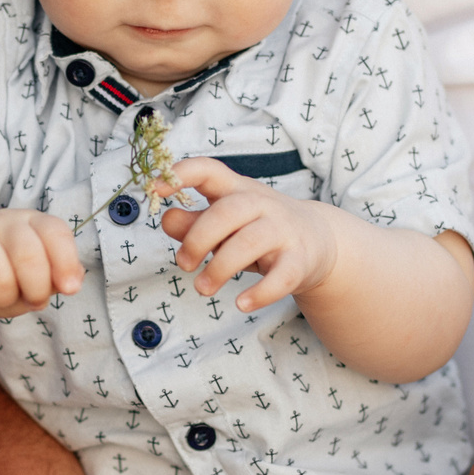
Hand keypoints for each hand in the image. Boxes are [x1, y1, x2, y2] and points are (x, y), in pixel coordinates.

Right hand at [0, 208, 84, 321]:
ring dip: (5, 301)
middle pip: (29, 256)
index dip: (66, 261)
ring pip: (1, 282)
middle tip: (32, 300)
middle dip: (36, 289)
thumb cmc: (4, 276)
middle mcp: (0, 223)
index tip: (70, 288)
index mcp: (29, 222)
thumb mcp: (38, 275)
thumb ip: (59, 276)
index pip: (54, 231)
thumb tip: (72, 282)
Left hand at [155, 159, 337, 310]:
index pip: (209, 170)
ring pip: (248, 244)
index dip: (182, 175)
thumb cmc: (257, 229)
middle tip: (183, 264)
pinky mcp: (299, 260)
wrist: (318, 240)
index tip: (155, 188)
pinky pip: (281, 277)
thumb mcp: (225, 222)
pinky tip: (241, 305)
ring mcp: (282, 230)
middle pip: (226, 213)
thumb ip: (193, 222)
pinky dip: (260, 294)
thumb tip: (166, 218)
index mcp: (237, 189)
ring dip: (220, 269)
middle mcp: (261, 204)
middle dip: (198, 240)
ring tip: (203, 289)